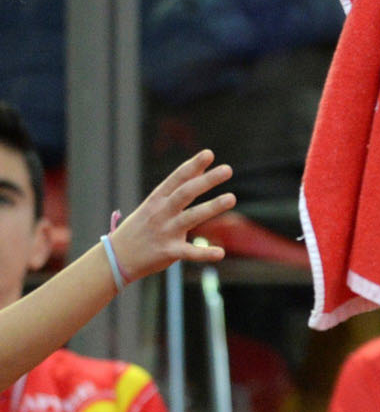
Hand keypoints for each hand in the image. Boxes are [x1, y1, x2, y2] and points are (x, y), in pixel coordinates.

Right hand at [107, 151, 234, 283]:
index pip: (177, 179)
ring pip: (191, 217)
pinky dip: (204, 253)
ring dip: (211, 207)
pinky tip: (220, 253)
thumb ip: (179, 188)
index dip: (193, 166)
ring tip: (231, 198)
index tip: (209, 154)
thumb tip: (201, 169)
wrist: (116, 257)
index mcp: (157, 200)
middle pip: (185, 193)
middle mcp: (160, 213)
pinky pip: (189, 252)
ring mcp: (164, 232)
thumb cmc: (141, 226)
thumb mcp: (155, 204)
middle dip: (206, 181)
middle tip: (228, 169)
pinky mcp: (168, 252)